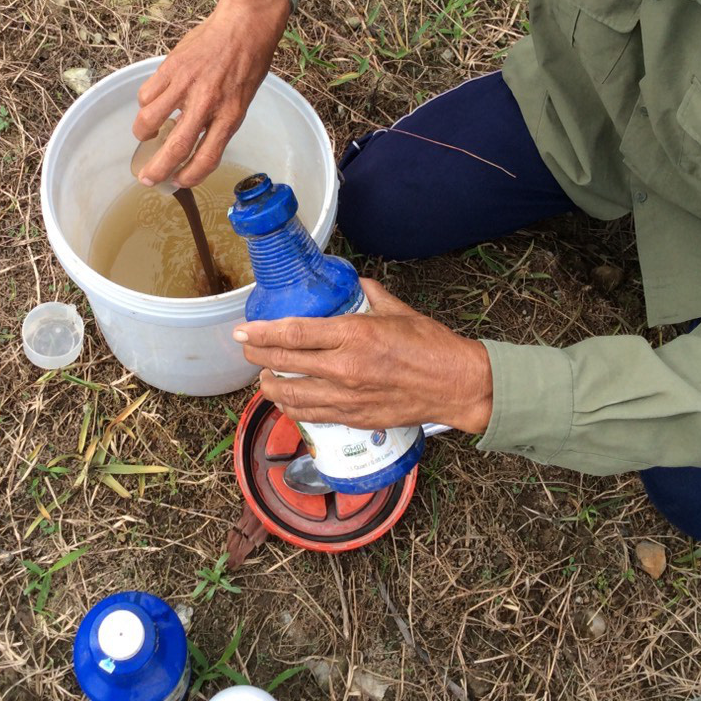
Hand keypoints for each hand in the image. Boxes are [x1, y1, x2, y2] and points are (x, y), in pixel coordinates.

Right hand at [133, 0, 290, 186]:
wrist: (244, 27)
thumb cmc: (248, 64)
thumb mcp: (242, 101)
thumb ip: (219, 123)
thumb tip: (195, 144)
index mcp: (230, 116)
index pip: (207, 157)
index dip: (190, 176)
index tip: (179, 182)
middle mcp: (206, 104)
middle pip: (176, 148)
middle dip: (156, 170)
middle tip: (146, 178)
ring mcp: (185, 85)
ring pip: (150, 120)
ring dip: (143, 133)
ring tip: (146, 134)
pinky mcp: (170, 68)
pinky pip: (147, 94)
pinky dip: (145, 104)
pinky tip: (151, 104)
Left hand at [233, 278, 492, 432]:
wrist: (457, 385)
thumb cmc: (432, 346)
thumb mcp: (398, 310)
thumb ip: (370, 294)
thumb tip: (355, 282)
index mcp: (353, 334)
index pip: (293, 334)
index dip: (262, 332)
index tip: (243, 330)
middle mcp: (344, 368)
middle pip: (284, 364)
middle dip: (258, 356)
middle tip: (247, 349)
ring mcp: (348, 397)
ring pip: (292, 396)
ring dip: (270, 386)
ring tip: (263, 377)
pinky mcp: (355, 418)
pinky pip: (312, 415)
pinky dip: (293, 408)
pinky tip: (287, 401)